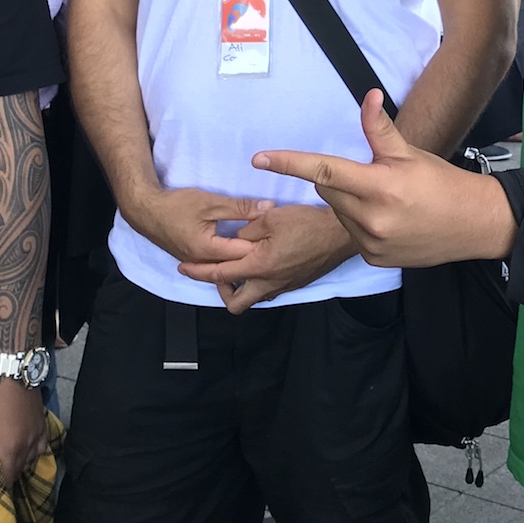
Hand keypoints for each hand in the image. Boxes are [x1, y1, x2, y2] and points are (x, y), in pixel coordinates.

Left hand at [0, 370, 47, 483]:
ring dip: (20, 463)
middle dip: (8, 476)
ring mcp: (38, 433)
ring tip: (7, 463)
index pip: (7, 480)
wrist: (11, 366)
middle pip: (20, 471)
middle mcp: (28, 446)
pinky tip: (25, 446)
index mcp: (10, 450)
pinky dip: (33, 450)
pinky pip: (41, 444)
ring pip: (31, 458)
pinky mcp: (42, 421)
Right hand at [128, 186, 273, 266]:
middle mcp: (203, 263)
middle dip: (256, 256)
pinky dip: (231, 260)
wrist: (146, 210)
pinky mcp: (194, 260)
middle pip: (237, 266)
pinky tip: (244, 253)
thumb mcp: (211, 202)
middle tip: (277, 246)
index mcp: (208, 250)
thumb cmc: (176, 205)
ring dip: (244, 260)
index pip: (243, 253)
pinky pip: (217, 265)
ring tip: (265, 251)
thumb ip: (241, 207)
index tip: (280, 236)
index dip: (262, 245)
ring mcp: (197, 264)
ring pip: (227, 268)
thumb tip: (268, 208)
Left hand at [178, 203, 353, 312]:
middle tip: (220, 272)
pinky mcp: (295, 284)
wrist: (340, 234)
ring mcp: (284, 286)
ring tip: (240, 266)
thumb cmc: (307, 222)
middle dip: (222, 291)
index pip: (219, 274)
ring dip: (242, 287)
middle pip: (235, 304)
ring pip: (254, 298)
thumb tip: (236, 238)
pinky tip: (262, 263)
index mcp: (259, 267)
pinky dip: (259, 282)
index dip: (198, 272)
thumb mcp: (270, 218)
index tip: (184, 267)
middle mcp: (269, 284)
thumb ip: (246, 229)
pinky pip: (270, 290)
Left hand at [252, 92, 514, 268]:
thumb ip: (380, 129)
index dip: (289, 163)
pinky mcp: (373, 259)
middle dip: (337, 179)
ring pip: (337, 213)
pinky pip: (350, 234)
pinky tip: (386, 220)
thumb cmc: (442, 184)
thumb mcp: (410, 153)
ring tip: (383, 200)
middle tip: (368, 174)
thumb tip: (367, 96)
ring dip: (348, 202)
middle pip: (328, 190)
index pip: (324, 170)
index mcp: (380, 187)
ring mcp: (371, 244)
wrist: (474, 225)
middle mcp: (371, 219)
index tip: (260, 159)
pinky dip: (359, 223)